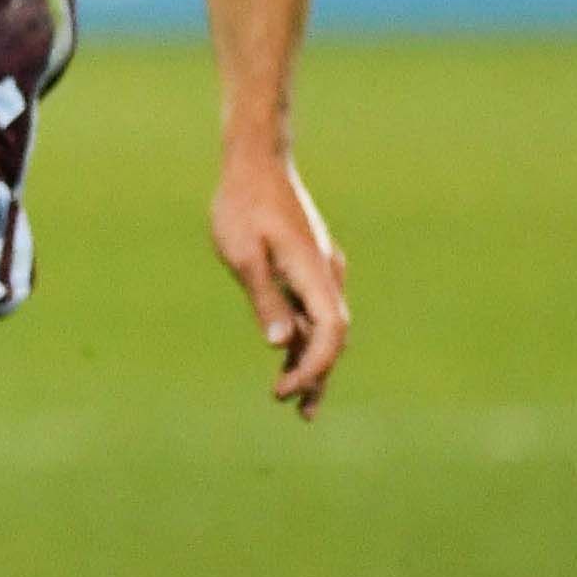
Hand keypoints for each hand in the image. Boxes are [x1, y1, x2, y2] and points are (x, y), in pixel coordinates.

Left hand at [210, 154, 350, 416]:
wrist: (255, 162)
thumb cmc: (242, 205)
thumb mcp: (243, 255)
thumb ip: (264, 299)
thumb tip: (281, 345)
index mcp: (313, 272)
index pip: (330, 332)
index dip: (315, 367)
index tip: (287, 392)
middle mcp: (326, 273)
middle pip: (333, 336)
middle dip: (318, 376)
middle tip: (301, 414)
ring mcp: (319, 270)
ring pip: (324, 327)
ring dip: (313, 363)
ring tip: (299, 405)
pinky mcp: (307, 268)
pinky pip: (313, 312)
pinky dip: (304, 339)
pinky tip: (289, 362)